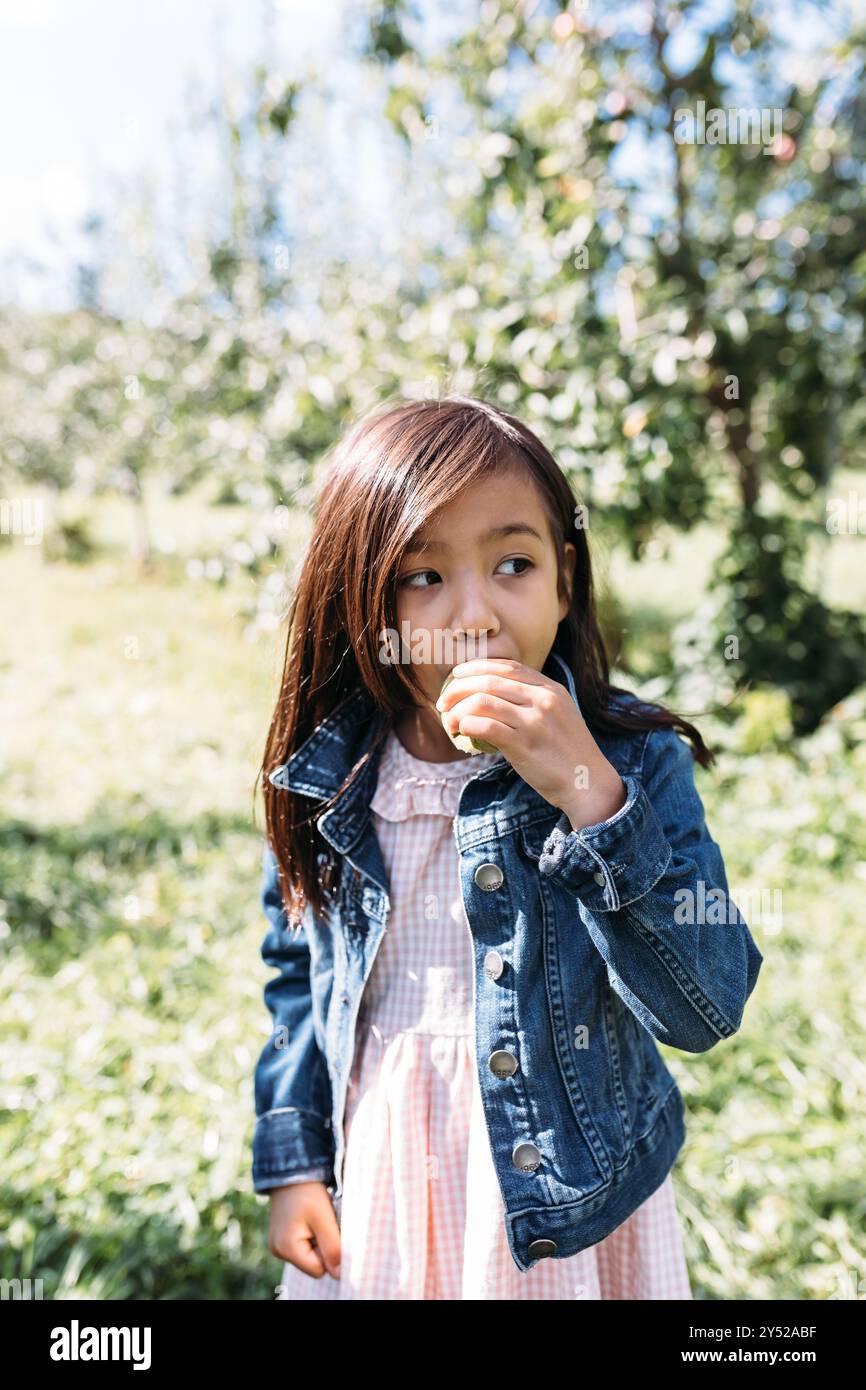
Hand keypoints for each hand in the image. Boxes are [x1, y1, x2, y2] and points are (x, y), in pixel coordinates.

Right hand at [268, 1181, 341, 1279]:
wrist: (291, 1170)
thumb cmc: (308, 1192)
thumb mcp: (324, 1219)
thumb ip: (332, 1248)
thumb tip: (340, 1275)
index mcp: (286, 1248)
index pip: (318, 1269)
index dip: (328, 1252)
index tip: (328, 1229)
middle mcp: (278, 1251)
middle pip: (313, 1264)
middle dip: (322, 1246)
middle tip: (321, 1222)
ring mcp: (277, 1245)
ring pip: (309, 1255)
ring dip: (317, 1240)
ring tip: (314, 1218)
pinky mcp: (280, 1238)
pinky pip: (302, 1246)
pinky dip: (310, 1235)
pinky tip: (308, 1219)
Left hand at [437, 658, 626, 829]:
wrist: (588, 782)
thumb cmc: (567, 753)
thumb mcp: (559, 715)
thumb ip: (533, 701)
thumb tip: (493, 696)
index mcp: (551, 689)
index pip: (507, 667)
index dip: (477, 668)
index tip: (457, 675)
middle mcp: (544, 700)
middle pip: (489, 681)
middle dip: (458, 688)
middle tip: (442, 702)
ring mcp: (535, 721)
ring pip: (482, 701)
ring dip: (457, 710)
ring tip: (449, 722)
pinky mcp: (524, 744)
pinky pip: (485, 726)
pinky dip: (466, 725)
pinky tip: (461, 731)